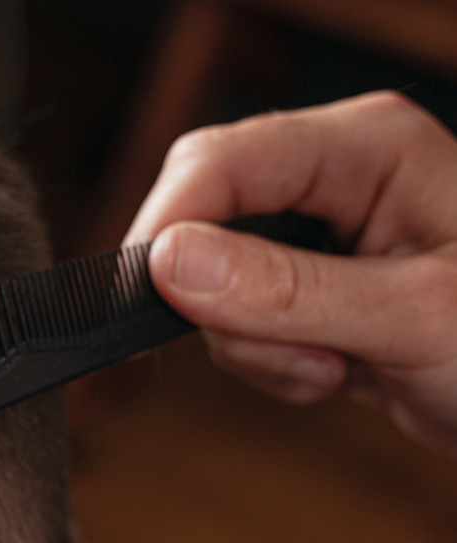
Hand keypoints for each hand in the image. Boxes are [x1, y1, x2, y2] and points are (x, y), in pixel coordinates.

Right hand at [126, 91, 456, 455]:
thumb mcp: (413, 317)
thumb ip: (288, 290)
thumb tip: (175, 262)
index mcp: (368, 147)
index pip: (221, 160)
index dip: (171, 222)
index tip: (152, 294)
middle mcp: (334, 178)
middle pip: (204, 214)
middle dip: (222, 297)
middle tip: (275, 343)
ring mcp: (317, 237)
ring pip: (210, 282)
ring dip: (256, 344)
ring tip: (336, 365)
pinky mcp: (306, 289)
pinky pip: (237, 324)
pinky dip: (271, 364)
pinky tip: (336, 372)